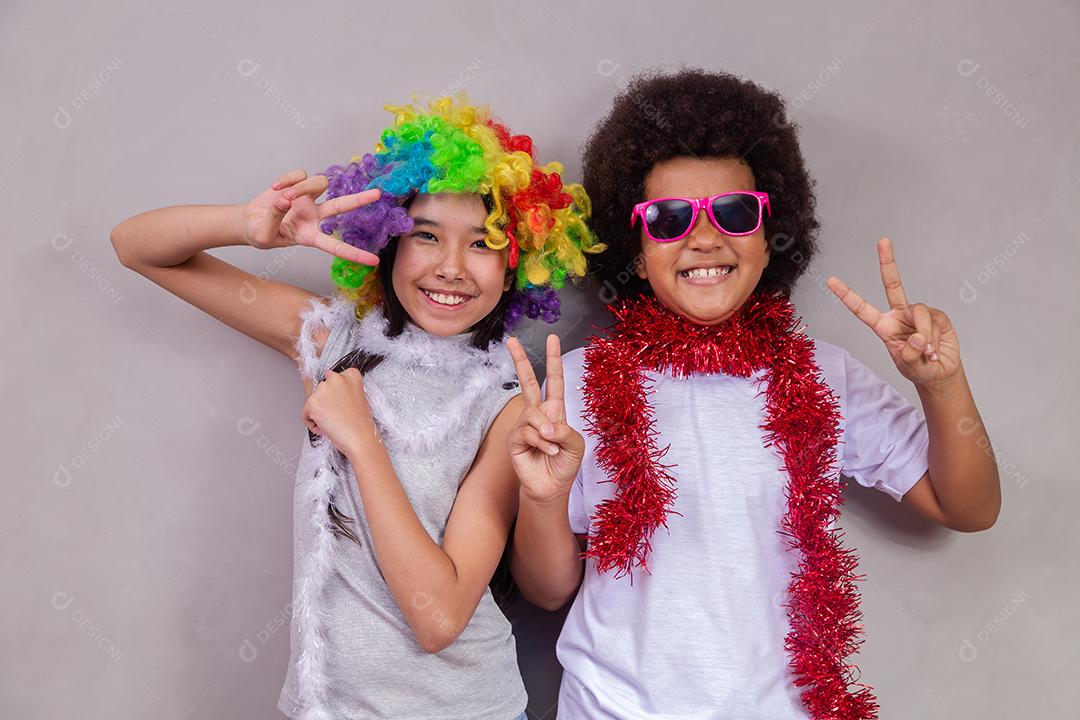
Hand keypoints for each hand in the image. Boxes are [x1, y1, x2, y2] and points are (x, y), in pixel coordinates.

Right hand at [240, 168, 380, 265]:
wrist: (249, 221)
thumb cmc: (260, 233)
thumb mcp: (264, 235)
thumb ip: (274, 219)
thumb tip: (285, 199)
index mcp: (309, 236)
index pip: (335, 246)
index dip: (354, 254)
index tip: (374, 261)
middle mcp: (314, 217)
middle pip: (341, 206)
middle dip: (359, 200)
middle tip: (378, 194)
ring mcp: (308, 199)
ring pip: (318, 183)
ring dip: (300, 187)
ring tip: (282, 196)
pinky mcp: (298, 184)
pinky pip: (300, 175)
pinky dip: (287, 179)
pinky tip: (275, 188)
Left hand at [301, 368, 379, 456]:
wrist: (360, 439)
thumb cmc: (360, 424)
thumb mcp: (358, 398)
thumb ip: (344, 391)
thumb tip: (330, 394)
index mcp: (350, 375)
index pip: (332, 376)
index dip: (334, 393)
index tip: (337, 402)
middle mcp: (335, 378)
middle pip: (320, 390)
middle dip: (325, 403)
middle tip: (336, 415)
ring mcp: (322, 390)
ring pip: (312, 402)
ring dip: (319, 414)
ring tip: (333, 422)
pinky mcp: (312, 403)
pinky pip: (305, 415)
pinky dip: (313, 424)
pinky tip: (326, 428)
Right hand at [506, 334, 585, 503]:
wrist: (551, 487)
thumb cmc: (565, 464)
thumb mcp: (576, 445)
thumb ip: (565, 430)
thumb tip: (545, 424)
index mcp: (555, 410)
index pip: (554, 380)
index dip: (553, 360)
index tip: (553, 338)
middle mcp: (538, 414)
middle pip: (528, 382)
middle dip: (519, 360)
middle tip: (511, 340)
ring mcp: (524, 425)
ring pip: (532, 414)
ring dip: (546, 431)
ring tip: (552, 446)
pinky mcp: (515, 439)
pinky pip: (527, 431)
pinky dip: (540, 442)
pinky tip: (545, 451)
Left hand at [827, 237, 961, 387]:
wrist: (940, 373)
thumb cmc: (918, 369)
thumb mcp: (908, 366)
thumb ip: (909, 354)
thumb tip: (918, 336)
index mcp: (883, 326)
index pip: (862, 309)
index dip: (847, 295)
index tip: (831, 280)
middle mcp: (899, 314)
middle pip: (892, 284)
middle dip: (888, 262)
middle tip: (883, 240)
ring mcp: (918, 313)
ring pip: (919, 312)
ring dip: (924, 336)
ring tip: (927, 354)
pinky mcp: (937, 316)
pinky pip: (933, 320)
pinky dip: (934, 338)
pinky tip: (935, 351)